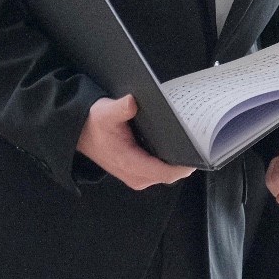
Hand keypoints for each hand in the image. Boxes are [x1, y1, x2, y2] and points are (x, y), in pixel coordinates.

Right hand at [77, 95, 195, 190]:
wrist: (80, 133)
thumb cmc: (94, 124)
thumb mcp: (104, 112)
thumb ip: (119, 109)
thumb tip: (132, 102)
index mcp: (129, 163)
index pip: (164, 173)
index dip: (183, 165)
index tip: (197, 153)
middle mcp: (135, 176)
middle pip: (169, 175)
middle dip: (183, 162)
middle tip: (198, 143)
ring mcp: (137, 176)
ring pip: (166, 174)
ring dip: (177, 162)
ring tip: (188, 143)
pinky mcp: (137, 173)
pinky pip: (160, 171)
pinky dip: (168, 162)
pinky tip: (174, 146)